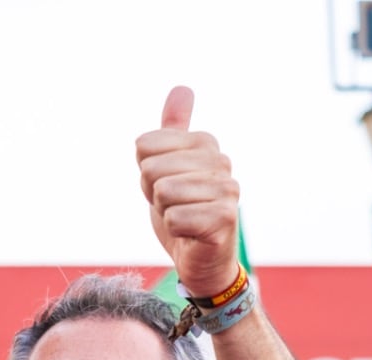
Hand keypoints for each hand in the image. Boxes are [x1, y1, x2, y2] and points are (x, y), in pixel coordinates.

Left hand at [135, 86, 239, 297]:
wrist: (203, 259)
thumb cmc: (184, 211)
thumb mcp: (170, 167)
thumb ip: (173, 130)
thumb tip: (182, 88)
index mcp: (205, 143)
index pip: (144, 145)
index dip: (146, 172)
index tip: (166, 187)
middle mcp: (221, 160)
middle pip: (151, 169)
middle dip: (153, 195)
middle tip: (173, 206)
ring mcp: (227, 189)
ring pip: (162, 193)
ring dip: (164, 213)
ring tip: (183, 219)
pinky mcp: (225, 218)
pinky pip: (174, 218)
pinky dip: (175, 231)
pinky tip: (190, 234)